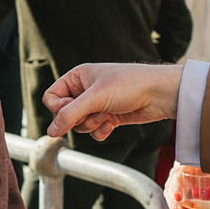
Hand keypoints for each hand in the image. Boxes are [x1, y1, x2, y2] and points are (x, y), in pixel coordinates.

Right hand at [43, 63, 183, 139]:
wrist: (159, 94)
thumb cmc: (130, 85)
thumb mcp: (95, 98)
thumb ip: (70, 114)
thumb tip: (51, 131)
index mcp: (78, 77)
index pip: (52, 97)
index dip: (58, 108)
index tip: (72, 110)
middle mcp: (85, 90)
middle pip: (64, 114)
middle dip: (79, 118)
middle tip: (94, 112)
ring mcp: (97, 105)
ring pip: (79, 125)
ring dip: (91, 124)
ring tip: (106, 115)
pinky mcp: (108, 117)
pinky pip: (93, 131)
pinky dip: (100, 131)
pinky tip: (111, 125)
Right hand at [164, 162, 209, 208]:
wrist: (201, 161)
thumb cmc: (207, 164)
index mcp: (184, 166)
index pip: (176, 176)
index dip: (175, 188)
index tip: (178, 197)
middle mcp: (177, 173)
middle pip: (170, 187)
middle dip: (173, 202)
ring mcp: (175, 181)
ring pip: (169, 194)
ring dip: (173, 206)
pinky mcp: (177, 188)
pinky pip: (172, 198)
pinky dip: (175, 206)